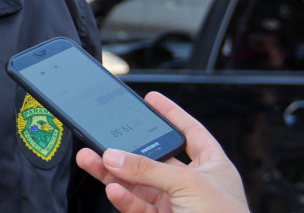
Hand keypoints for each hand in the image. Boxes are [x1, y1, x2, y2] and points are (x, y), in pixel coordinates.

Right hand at [76, 92, 248, 212]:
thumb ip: (150, 170)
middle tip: (105, 136)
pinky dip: (123, 198)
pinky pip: (137, 206)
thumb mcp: (189, 185)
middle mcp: (194, 183)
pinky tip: (112, 189)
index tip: (152, 100)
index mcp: (212, 166)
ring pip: (139, 183)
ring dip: (114, 173)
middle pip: (155, 159)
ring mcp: (176, 204)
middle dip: (128, 148)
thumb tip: (116, 156)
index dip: (172, 114)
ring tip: (91, 159)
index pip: (190, 132)